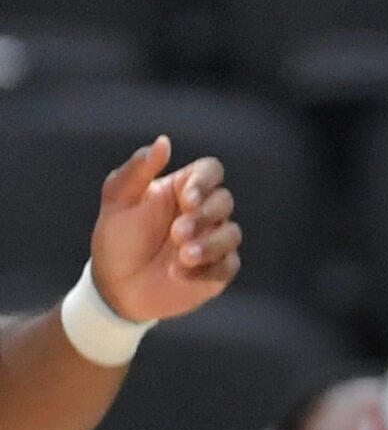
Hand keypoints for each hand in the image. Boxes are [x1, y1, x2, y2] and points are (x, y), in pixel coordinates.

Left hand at [90, 138, 239, 323]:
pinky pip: (228, 265)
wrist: (114, 288)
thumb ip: (137, 170)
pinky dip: (207, 270)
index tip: (187, 199)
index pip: (211, 171)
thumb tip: (163, 141)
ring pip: (231, 234)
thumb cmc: (117, 240)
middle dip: (204, 217)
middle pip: (225, 201)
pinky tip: (179, 274)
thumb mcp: (118, 202)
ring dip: (209, 245)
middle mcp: (204, 212)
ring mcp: (212, 241)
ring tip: (182, 257)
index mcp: (184, 189)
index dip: (205, 182)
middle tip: (177, 233)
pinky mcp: (216, 270)